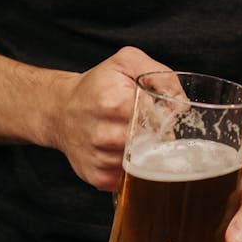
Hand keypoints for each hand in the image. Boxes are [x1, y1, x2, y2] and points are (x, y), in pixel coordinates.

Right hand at [49, 46, 168, 191]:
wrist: (59, 110)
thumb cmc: (97, 85)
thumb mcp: (126, 62)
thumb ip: (160, 75)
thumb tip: (182, 104)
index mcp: (113, 102)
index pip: (157, 119)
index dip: (163, 117)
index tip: (157, 113)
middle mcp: (104, 133)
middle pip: (152, 143)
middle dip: (157, 136)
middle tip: (147, 126)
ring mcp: (99, 158)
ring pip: (143, 163)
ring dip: (145, 153)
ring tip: (132, 136)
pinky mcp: (97, 177)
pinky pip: (129, 178)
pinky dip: (132, 167)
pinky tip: (122, 151)